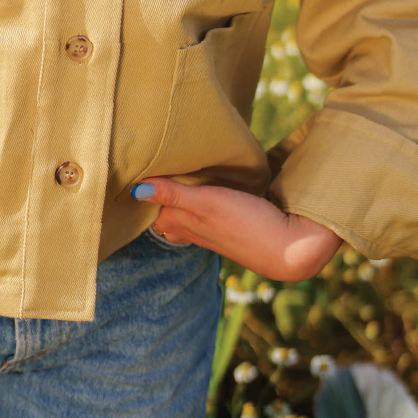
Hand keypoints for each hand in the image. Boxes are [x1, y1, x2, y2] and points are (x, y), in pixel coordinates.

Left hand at [132, 180, 340, 280]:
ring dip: (173, 197)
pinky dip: (195, 201)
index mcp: (183, 223)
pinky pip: (202, 214)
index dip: (139, 193)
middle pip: (162, 214)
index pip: (149, 210)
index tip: (126, 173)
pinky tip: (199, 189)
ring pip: (182, 213)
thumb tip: (135, 189)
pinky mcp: (229, 227)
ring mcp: (211, 230)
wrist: (290, 247)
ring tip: (163, 176)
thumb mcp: (207, 203)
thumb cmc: (247, 225)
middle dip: (151, 197)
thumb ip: (174, 195)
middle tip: (140, 170)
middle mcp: (193, 229)